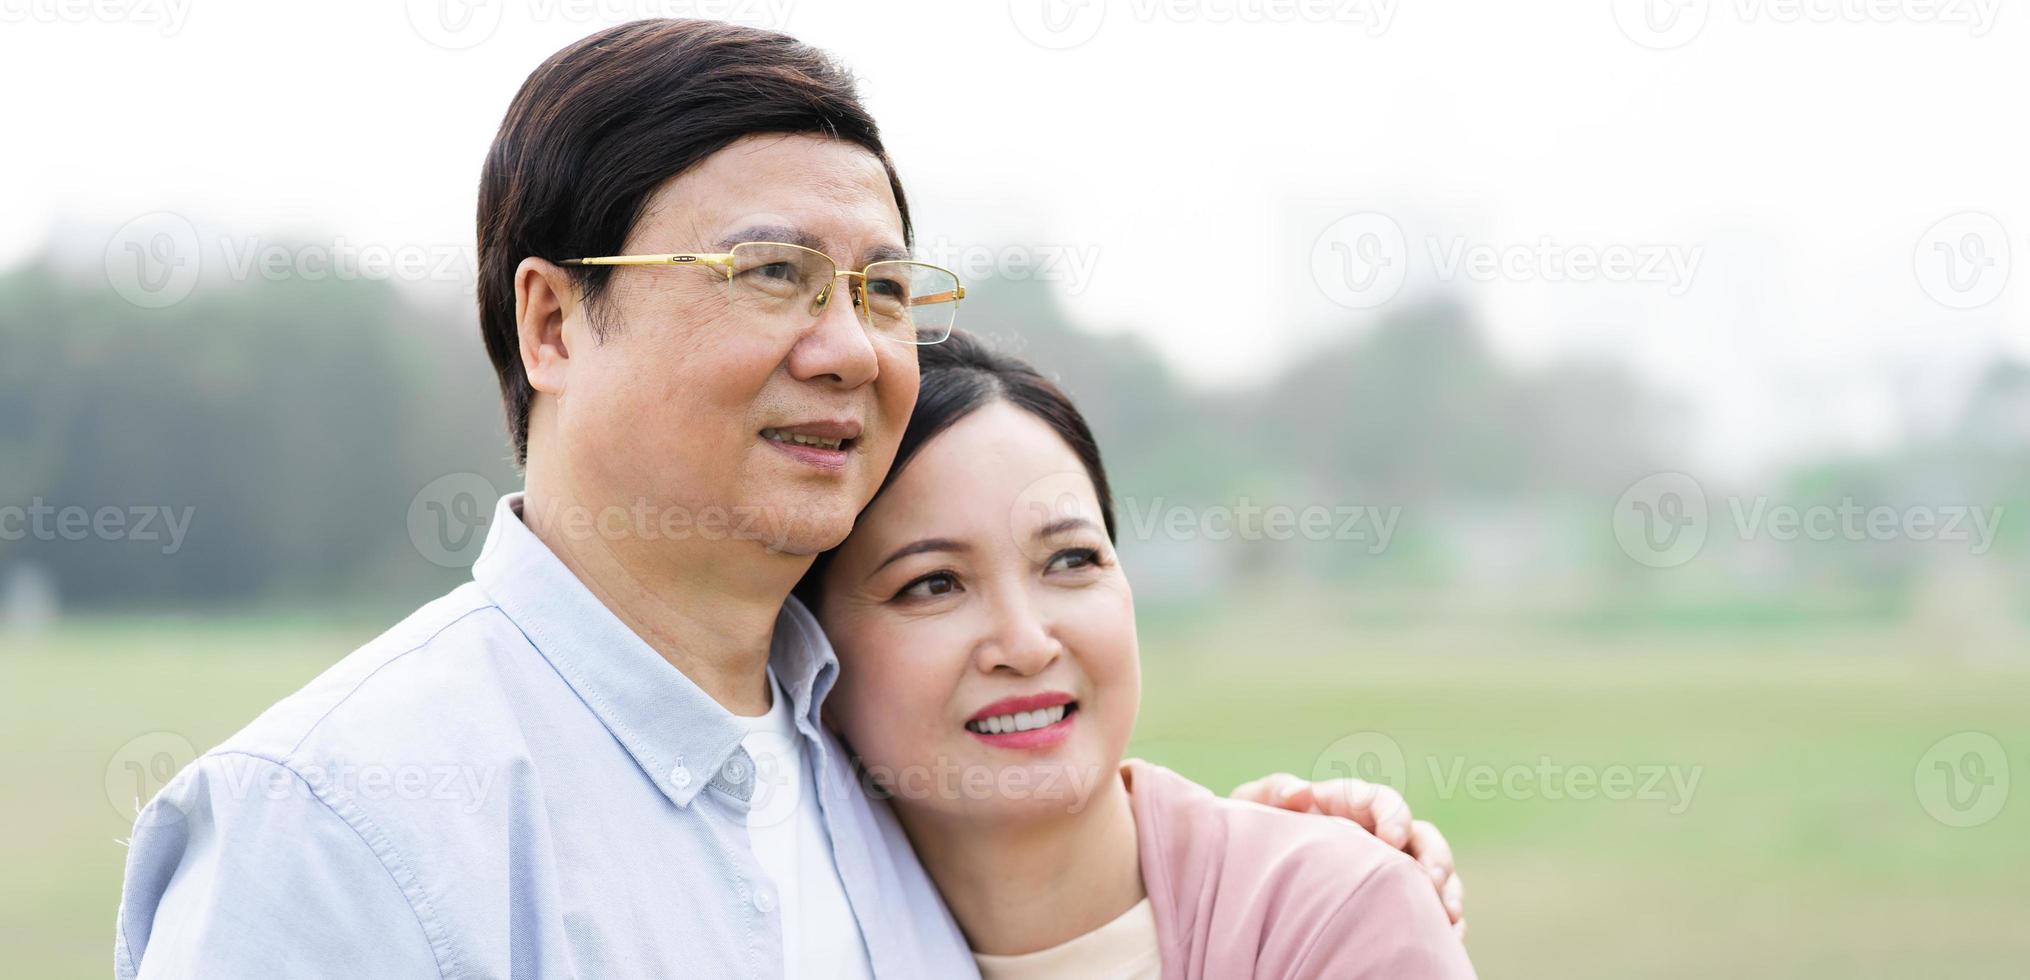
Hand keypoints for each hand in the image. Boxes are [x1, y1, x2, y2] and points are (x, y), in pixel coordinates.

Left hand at [1230, 773, 1465, 938]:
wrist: (1250, 877)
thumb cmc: (1254, 837)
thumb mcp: (1252, 810)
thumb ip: (1270, 792)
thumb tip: (1297, 791)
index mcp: (1349, 807)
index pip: (1383, 802)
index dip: (1394, 816)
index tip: (1392, 839)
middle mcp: (1379, 836)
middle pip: (1423, 837)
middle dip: (1434, 856)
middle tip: (1431, 880)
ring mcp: (1392, 870)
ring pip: (1436, 874)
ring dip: (1448, 891)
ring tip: (1449, 916)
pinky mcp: (1397, 902)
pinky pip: (1432, 912)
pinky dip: (1446, 923)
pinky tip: (1449, 939)